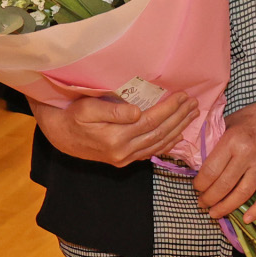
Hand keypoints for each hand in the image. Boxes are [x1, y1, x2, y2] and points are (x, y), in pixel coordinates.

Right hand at [30, 91, 196, 167]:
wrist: (61, 136)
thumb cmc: (74, 116)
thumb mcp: (88, 108)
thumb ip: (113, 110)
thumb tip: (137, 112)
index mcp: (116, 137)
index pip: (151, 121)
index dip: (169, 109)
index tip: (183, 96)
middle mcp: (123, 151)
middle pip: (159, 133)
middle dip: (179, 117)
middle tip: (194, 103)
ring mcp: (124, 158)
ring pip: (158, 144)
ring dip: (178, 129)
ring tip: (191, 115)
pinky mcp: (124, 161)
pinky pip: (151, 152)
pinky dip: (167, 144)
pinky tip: (178, 135)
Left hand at [193, 97, 255, 222]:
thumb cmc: (252, 117)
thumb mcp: (228, 122)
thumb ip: (213, 141)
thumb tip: (195, 162)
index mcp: (233, 140)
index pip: (211, 170)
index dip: (200, 184)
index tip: (196, 187)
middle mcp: (249, 154)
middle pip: (224, 186)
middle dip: (209, 199)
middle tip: (202, 203)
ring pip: (243, 194)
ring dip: (226, 207)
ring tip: (215, 213)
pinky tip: (247, 219)